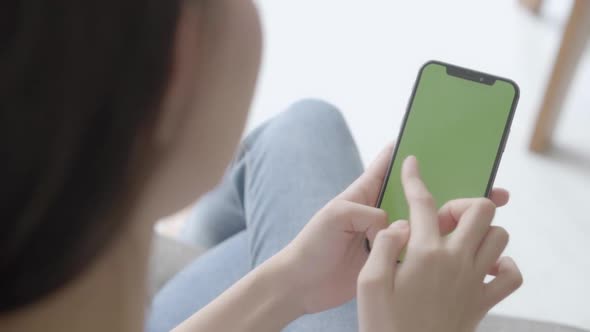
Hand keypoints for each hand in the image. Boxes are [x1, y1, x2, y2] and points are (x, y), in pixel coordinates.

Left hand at [278, 144, 510, 314]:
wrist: (303, 284)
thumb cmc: (312, 245)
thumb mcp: (334, 217)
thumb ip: (364, 213)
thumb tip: (394, 225)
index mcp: (363, 193)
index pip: (389, 165)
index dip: (410, 151)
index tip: (437, 139)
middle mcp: (378, 211)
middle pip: (416, 193)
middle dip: (446, 185)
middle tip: (481, 183)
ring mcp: (385, 235)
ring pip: (422, 221)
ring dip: (447, 217)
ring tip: (479, 214)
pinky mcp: (388, 258)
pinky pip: (416, 248)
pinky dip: (434, 246)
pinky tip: (458, 246)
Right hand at [357, 156, 522, 331]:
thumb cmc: (383, 324)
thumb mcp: (367, 284)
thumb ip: (383, 245)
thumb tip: (400, 224)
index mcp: (424, 253)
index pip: (423, 203)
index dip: (415, 178)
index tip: (413, 163)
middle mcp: (455, 261)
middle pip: (480, 210)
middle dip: (462, 203)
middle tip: (443, 218)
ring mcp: (474, 281)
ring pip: (499, 236)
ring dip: (482, 230)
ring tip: (460, 240)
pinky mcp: (483, 302)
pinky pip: (511, 275)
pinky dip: (503, 265)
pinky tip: (482, 266)